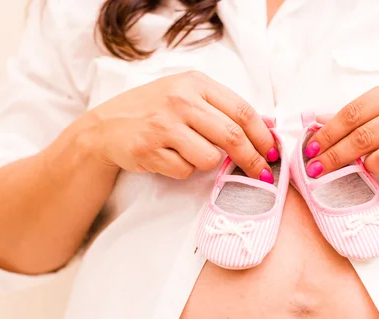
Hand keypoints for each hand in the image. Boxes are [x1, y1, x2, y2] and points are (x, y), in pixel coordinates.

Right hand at [81, 71, 277, 181]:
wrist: (106, 125)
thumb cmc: (154, 110)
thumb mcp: (186, 94)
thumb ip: (220, 108)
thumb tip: (263, 131)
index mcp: (195, 83)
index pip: (242, 111)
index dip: (263, 135)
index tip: (272, 152)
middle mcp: (180, 101)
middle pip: (232, 136)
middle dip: (252, 160)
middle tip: (262, 174)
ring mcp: (163, 125)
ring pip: (209, 158)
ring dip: (208, 163)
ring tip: (190, 152)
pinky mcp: (149, 149)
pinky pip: (185, 170)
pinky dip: (183, 169)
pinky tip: (169, 157)